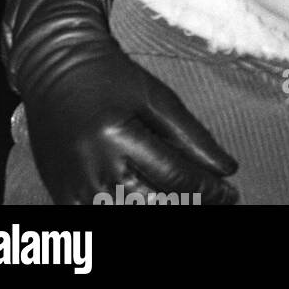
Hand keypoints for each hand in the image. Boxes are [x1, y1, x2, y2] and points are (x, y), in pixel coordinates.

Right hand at [5, 0, 238, 204]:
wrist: (58, 71)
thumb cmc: (111, 78)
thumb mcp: (158, 98)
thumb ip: (192, 136)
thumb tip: (227, 169)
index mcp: (118, 137)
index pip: (175, 177)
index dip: (208, 189)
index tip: (231, 194)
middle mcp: (93, 169)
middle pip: (154, 204)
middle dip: (191, 203)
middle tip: (215, 198)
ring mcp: (74, 189)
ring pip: (129, 215)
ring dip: (164, 209)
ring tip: (189, 199)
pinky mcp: (63, 199)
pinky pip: (102, 217)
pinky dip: (132, 209)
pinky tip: (152, 198)